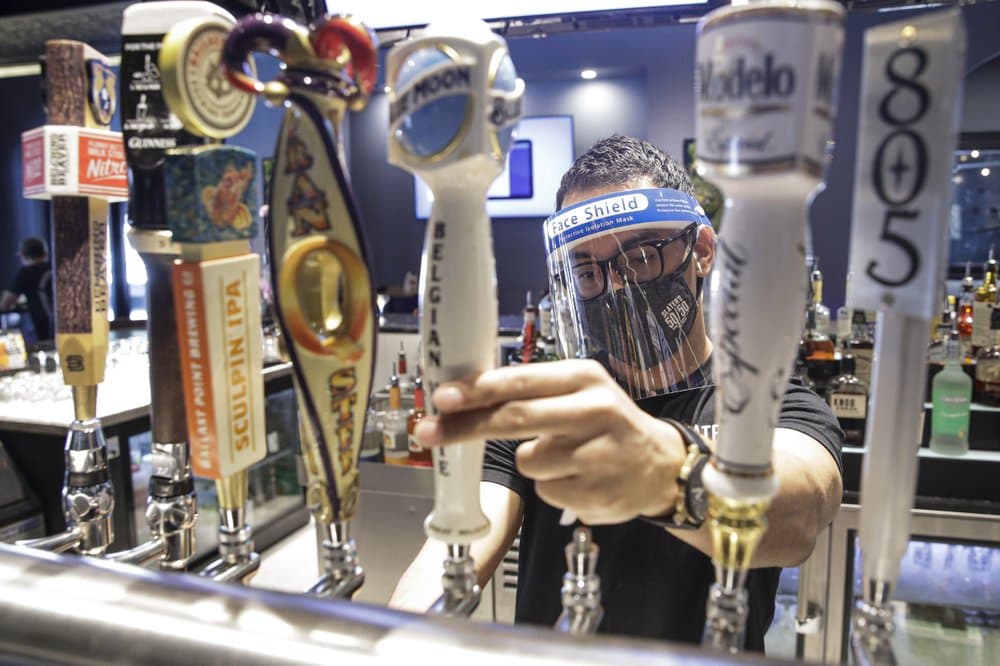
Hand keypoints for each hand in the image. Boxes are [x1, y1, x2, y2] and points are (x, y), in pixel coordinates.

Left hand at [413, 359, 684, 524]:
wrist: (661, 467)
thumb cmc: (606, 424)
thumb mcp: (578, 392)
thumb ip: (531, 391)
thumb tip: (465, 396)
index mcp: (584, 378)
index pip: (521, 381)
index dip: (477, 390)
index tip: (442, 397)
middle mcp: (594, 410)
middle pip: (515, 418)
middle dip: (465, 427)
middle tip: (427, 431)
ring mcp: (598, 454)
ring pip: (527, 461)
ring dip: (531, 461)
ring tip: (566, 456)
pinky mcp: (597, 492)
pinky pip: (545, 491)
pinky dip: (552, 487)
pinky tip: (579, 478)